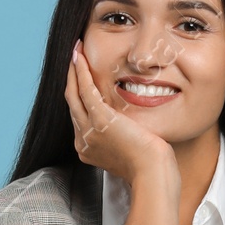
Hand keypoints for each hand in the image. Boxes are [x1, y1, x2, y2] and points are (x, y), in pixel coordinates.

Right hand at [65, 41, 173, 184]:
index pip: (79, 116)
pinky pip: (84, 90)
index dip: (79, 94)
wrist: (153, 173)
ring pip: (73, 94)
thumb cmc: (150, 165)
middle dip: (71, 78)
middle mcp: (83, 142)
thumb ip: (122, 138)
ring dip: (73, 70)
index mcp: (88, 149)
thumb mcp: (130, 151)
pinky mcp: (99, 121)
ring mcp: (88, 132)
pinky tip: (80, 56)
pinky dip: (80, 71)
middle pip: (71, 104)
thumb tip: (127, 126)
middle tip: (74, 56)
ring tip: (75, 50)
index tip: (82, 76)